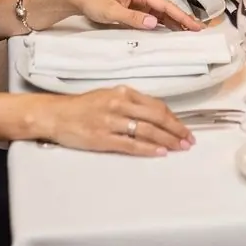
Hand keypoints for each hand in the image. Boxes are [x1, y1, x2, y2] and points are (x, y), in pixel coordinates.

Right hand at [44, 86, 192, 155]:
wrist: (57, 115)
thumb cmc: (83, 107)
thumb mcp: (109, 97)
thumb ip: (130, 104)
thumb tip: (155, 116)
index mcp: (123, 93)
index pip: (157, 106)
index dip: (174, 119)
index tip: (185, 129)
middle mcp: (119, 105)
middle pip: (156, 117)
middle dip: (176, 130)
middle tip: (188, 140)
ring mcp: (111, 121)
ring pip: (147, 131)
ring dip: (167, 140)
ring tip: (179, 148)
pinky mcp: (103, 138)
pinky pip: (131, 144)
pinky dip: (148, 149)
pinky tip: (160, 152)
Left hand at [63, 0, 201, 31]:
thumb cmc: (94, 2)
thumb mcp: (112, 11)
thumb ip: (133, 18)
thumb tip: (155, 23)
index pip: (164, 5)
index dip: (180, 16)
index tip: (194, 25)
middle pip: (166, 9)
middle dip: (182, 19)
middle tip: (198, 31)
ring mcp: (137, 3)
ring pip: (160, 14)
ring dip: (174, 23)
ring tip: (188, 33)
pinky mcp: (133, 10)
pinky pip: (152, 17)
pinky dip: (162, 24)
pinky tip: (169, 32)